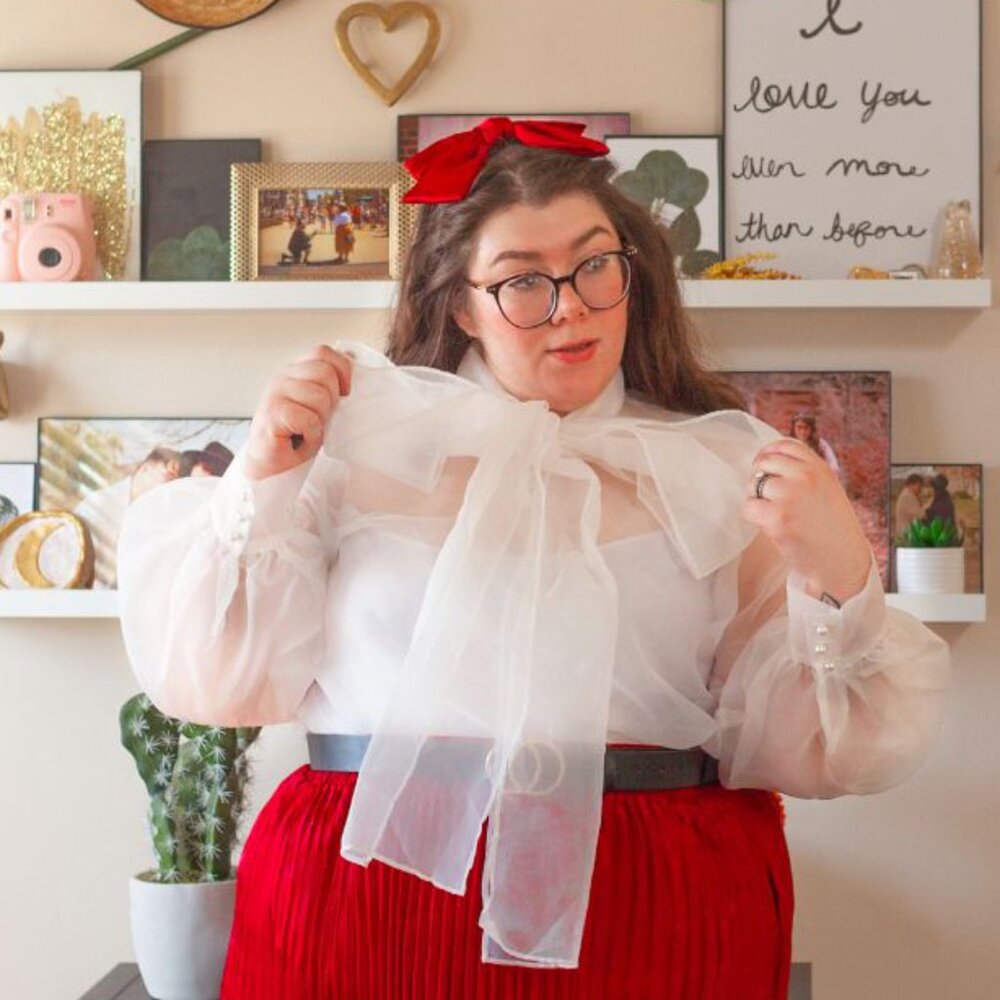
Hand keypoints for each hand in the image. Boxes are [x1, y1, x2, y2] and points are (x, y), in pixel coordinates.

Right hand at [243, 345, 352, 480]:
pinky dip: (312, 434)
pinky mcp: (272, 413)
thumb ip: (331, 386)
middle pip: (325, 373)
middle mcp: (282, 377)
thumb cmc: (297, 436)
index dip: (342, 370)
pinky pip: (308, 418)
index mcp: (295, 371)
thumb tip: (355, 363)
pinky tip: (300, 438)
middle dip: (331, 401)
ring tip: (307, 430)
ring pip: (320, 396)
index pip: (323, 353)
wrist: (271, 466)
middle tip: (319, 419)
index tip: (345, 393)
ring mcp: (274, 393)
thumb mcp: (321, 405)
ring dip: (321, 420)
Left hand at [742, 438, 872, 602]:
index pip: (784, 445)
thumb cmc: (833, 528)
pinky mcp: (778, 517)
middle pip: (764, 464)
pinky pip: (749, 507)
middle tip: (769, 500)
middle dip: (760, 480)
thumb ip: (805, 473)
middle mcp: (806, 476)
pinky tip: (769, 526)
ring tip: (774, 515)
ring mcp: (791, 495)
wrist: (842, 561)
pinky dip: (753, 516)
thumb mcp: (827, 489)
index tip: (763, 467)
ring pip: (754, 485)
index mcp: (820, 467)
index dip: (769, 454)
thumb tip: (768, 460)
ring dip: (757, 500)